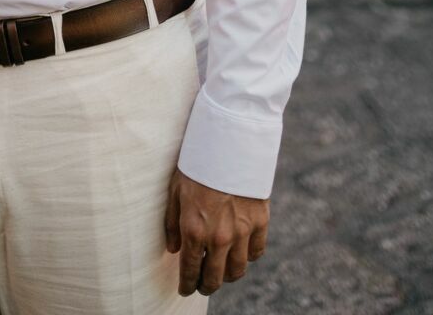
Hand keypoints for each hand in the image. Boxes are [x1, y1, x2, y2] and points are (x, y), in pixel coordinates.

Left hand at [164, 171, 268, 297]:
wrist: (229, 142)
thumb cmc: (197, 164)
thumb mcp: (175, 190)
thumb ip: (172, 223)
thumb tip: (173, 249)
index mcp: (195, 230)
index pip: (190, 271)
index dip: (187, 285)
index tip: (186, 289)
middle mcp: (219, 237)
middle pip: (215, 278)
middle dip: (206, 286)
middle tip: (203, 285)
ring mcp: (242, 231)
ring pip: (237, 271)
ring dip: (228, 276)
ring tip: (222, 272)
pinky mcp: (260, 222)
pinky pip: (256, 252)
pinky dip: (249, 257)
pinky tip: (241, 253)